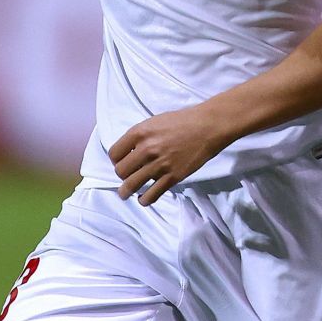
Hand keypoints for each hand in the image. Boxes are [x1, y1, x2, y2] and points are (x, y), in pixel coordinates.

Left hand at [108, 105, 231, 205]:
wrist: (207, 127)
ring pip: (131, 185)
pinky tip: (143, 198)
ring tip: (125, 194)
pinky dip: (144, 200)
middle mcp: (146, 149)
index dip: (115, 160)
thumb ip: (140, 136)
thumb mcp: (154, 122)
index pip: (114, 153)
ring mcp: (159, 165)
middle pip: (120, 171)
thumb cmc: (182, 121)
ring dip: (126, 192)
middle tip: (127, 176)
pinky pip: (151, 195)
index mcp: (139, 132)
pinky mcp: (172, 177)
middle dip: (122, 175)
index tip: (121, 162)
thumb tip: (129, 152)